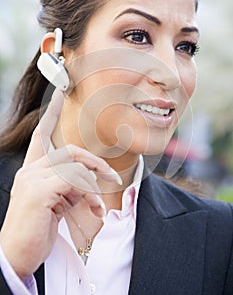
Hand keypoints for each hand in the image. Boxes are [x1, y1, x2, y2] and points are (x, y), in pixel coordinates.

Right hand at [0, 90, 120, 279]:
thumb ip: (69, 187)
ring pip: (75, 166)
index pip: (41, 136)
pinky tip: (94, 211)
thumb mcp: (56, 205)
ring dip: (94, 185)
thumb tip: (90, 182)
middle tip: (112, 178)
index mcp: (33, 172)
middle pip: (70, 151)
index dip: (51, 114)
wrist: (16, 257)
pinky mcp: (39, 191)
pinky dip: (90, 194)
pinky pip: (74, 181)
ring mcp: (33, 179)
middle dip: (95, 163)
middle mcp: (30, 171)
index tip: (59, 94)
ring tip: (99, 206)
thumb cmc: (37, 231)